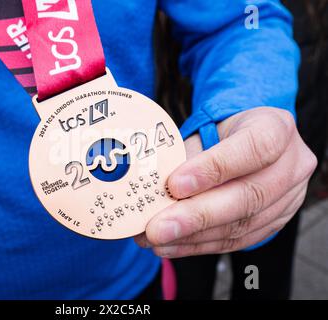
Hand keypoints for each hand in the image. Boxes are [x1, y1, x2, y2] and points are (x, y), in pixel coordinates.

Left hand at [135, 107, 316, 257]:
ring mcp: (289, 198)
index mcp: (276, 128)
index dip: (214, 168)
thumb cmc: (222, 133)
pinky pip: (238, 240)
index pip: (254, 148)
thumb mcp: (206, 130)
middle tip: (158, 228)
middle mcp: (291, 164)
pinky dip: (200, 245)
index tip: (175, 184)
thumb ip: (185, 156)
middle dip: (196, 216)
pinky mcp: (275, 223)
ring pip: (242, 224)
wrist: (245, 141)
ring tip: (157, 239)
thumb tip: (151, 187)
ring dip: (193, 236)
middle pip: (249, 196)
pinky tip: (173, 246)